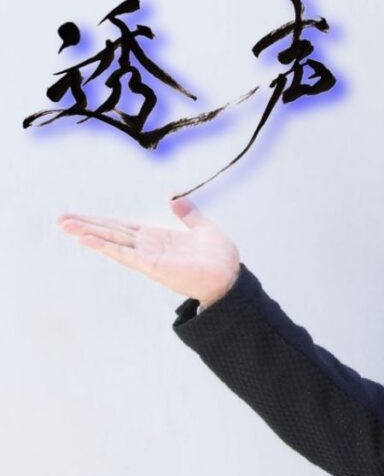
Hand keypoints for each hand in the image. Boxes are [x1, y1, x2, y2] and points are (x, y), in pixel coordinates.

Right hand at [56, 196, 241, 306]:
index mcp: (157, 238)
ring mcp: (148, 258)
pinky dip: (105, 247)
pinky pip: (124, 254)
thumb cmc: (220, 258)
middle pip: (111, 233)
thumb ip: (189, 214)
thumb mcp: (203, 228)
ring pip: (112, 242)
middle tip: (60, 218)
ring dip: (88, 233)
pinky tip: (86, 239)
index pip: (123, 227)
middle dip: (86, 225)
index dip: (102, 221)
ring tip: (64, 225)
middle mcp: (148, 248)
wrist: (230, 276)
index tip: (80, 215)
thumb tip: (175, 198)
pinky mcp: (152, 266)